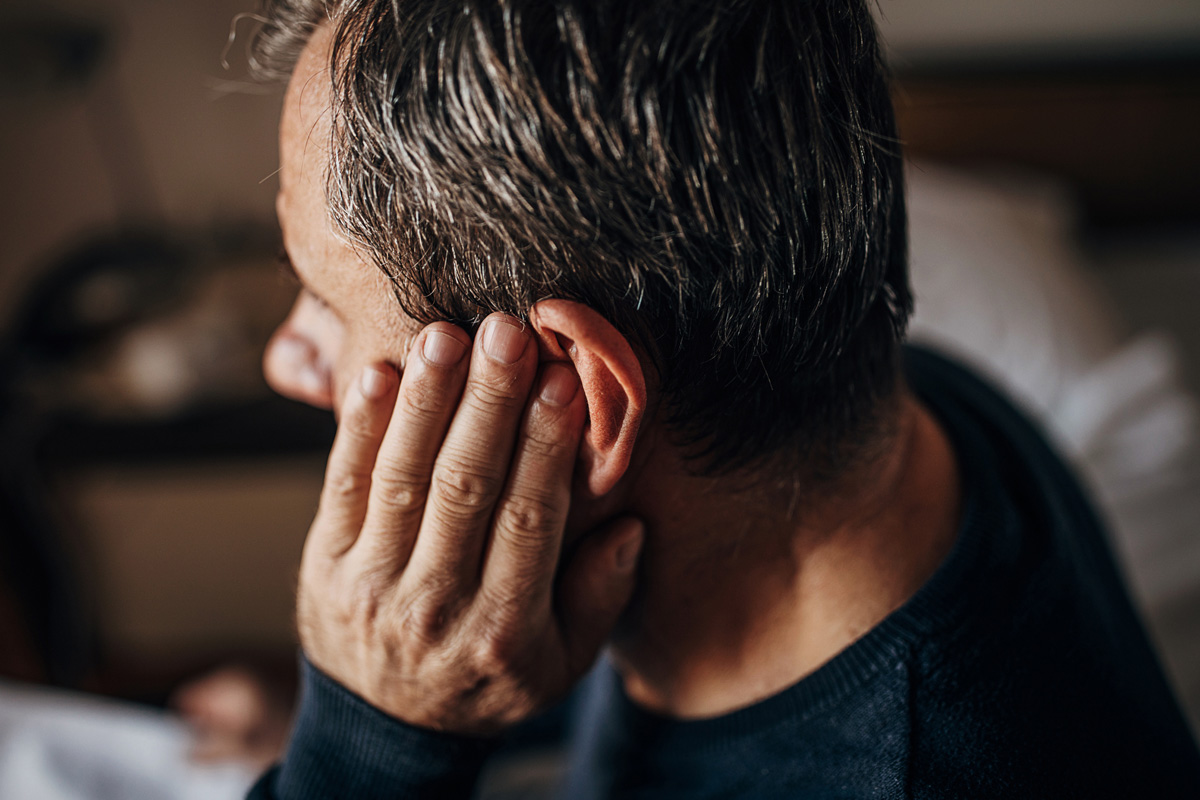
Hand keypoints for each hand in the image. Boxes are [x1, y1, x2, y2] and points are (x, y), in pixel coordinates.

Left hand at [295, 313, 643, 735]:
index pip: (529, 520)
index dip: (545, 447)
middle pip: (464, 488)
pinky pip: (342, 486)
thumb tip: (630, 526)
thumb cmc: (488, 683)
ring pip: (402, 478)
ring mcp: (371, 583)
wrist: (385, 728)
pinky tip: (381, 373)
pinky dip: (359, 429)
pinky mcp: (325, 563)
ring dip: (425, 401)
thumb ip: (599, 600)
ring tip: (446, 334)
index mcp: (504, 629)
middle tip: (506, 332)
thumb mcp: (560, 667)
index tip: (562, 380)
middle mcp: (435, 606)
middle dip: (487, 404)